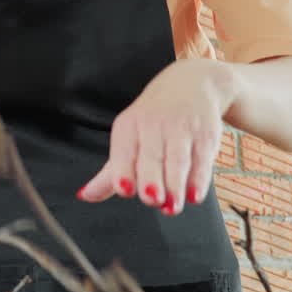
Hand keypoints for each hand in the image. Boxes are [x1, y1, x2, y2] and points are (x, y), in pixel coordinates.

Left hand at [76, 58, 236, 214]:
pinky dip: (199, 179)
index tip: (124, 189)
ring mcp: (181, 129)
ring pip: (177, 160)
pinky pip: (202, 159)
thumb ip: (110, 172)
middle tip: (152, 200)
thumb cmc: (154, 120)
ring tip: (173, 207)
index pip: (124, 151)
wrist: (191, 84)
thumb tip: (85, 195)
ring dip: (175, 185)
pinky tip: (194, 195)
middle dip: (151, 179)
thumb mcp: (129, 138)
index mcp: (128, 127)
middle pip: (151, 156)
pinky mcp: (205, 135)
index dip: (123, 171)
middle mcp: (154, 125)